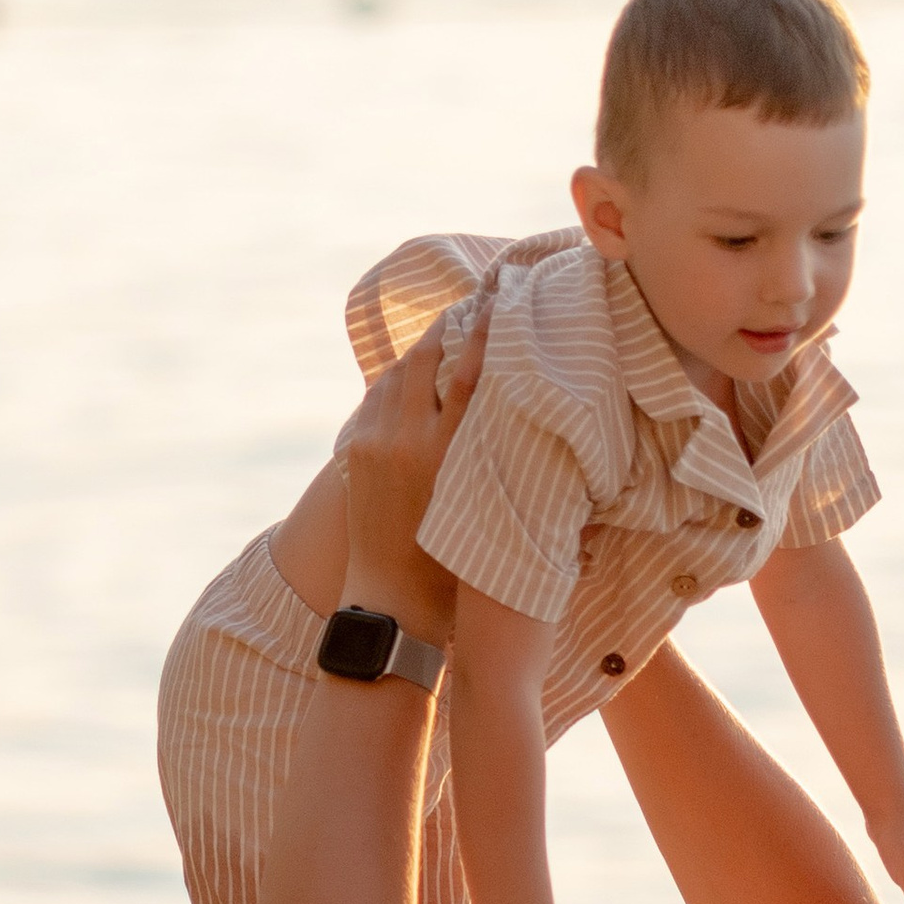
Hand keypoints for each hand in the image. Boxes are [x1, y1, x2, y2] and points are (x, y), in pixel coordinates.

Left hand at [338, 312, 488, 643]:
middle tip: (470, 304)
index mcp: (447, 456)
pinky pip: (376, 397)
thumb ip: (506, 463)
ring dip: (421, 349)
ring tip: (444, 332)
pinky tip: (413, 372)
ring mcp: (376, 443)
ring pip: (397, 373)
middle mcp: (407, 441)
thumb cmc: (456, 567)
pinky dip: (397, 378)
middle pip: (426, 359)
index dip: (484, 333)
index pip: (468, 375)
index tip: (500, 304)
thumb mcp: (490, 510)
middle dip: (447, 327)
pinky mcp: (358, 451)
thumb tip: (545, 431)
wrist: (391, 599)